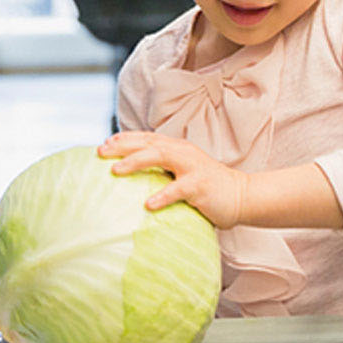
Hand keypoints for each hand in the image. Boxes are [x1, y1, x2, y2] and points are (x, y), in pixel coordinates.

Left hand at [98, 130, 248, 227]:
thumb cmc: (207, 187)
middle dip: (122, 146)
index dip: (125, 138)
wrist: (241, 196)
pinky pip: (179, 189)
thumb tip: (134, 179)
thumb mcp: (183, 173)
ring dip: (136, 162)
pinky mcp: (201, 185)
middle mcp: (183, 152)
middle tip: (100, 152)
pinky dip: (162, 196)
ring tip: (116, 171)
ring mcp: (192, 167)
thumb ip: (163, 171)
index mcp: (177, 148)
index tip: (104, 144)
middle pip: (148, 143)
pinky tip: (147, 204)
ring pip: (161, 157)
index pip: (146, 138)